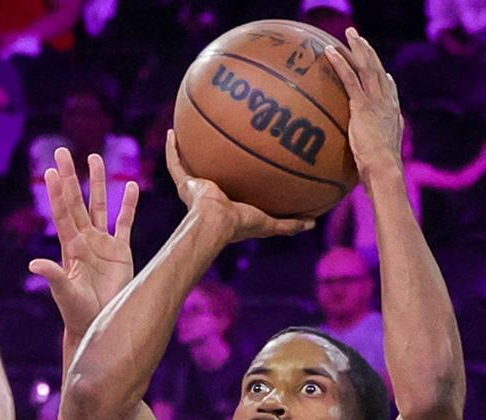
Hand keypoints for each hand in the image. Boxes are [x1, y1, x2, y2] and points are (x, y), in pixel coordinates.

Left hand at [29, 148, 138, 344]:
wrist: (99, 325)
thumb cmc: (78, 314)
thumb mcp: (64, 295)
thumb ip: (53, 277)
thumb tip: (33, 264)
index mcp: (70, 248)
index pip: (62, 214)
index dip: (57, 193)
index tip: (51, 171)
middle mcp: (85, 241)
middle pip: (77, 202)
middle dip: (71, 177)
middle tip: (62, 153)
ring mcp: (103, 245)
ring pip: (100, 206)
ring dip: (98, 183)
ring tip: (95, 158)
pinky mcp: (121, 252)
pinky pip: (125, 224)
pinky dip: (129, 205)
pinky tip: (131, 186)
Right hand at [165, 130, 313, 242]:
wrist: (216, 222)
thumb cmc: (241, 224)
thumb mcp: (272, 223)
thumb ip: (290, 223)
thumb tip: (313, 223)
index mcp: (229, 205)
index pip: (233, 190)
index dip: (237, 181)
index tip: (241, 167)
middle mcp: (210, 196)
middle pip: (210, 174)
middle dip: (212, 160)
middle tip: (218, 142)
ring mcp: (195, 190)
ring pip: (189, 166)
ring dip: (188, 150)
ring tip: (190, 129)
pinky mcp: (184, 184)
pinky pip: (174, 163)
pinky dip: (171, 149)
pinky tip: (172, 132)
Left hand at [325, 29, 403, 186]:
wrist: (385, 171)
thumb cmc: (380, 174)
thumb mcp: (379, 160)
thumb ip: (374, 153)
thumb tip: (371, 158)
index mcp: (392, 115)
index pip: (388, 90)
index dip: (384, 77)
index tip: (381, 69)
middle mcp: (387, 103)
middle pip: (378, 71)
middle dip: (369, 52)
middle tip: (359, 38)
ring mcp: (376, 102)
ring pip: (367, 67)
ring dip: (357, 48)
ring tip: (348, 34)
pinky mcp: (363, 106)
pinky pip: (350, 79)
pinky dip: (340, 63)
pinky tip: (330, 52)